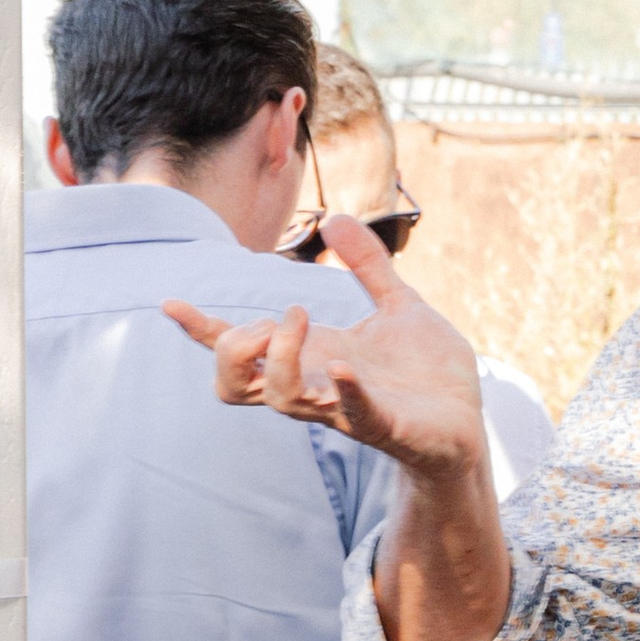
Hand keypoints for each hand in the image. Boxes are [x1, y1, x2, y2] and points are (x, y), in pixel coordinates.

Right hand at [164, 209, 488, 480]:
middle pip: (233, 384)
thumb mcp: (398, 305)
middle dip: (232, 345)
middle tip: (276, 315)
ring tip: (300, 316)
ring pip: (278, 396)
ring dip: (278, 355)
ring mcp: (346, 408)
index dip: (202, 329)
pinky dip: (345, 390)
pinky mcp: (386, 424)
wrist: (468, 421)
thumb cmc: (427, 373)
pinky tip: (343, 365)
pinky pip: (354, 413)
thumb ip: (367, 265)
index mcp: (314, 357)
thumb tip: (336, 216)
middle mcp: (316, 386)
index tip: (171, 302)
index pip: (239, 350)